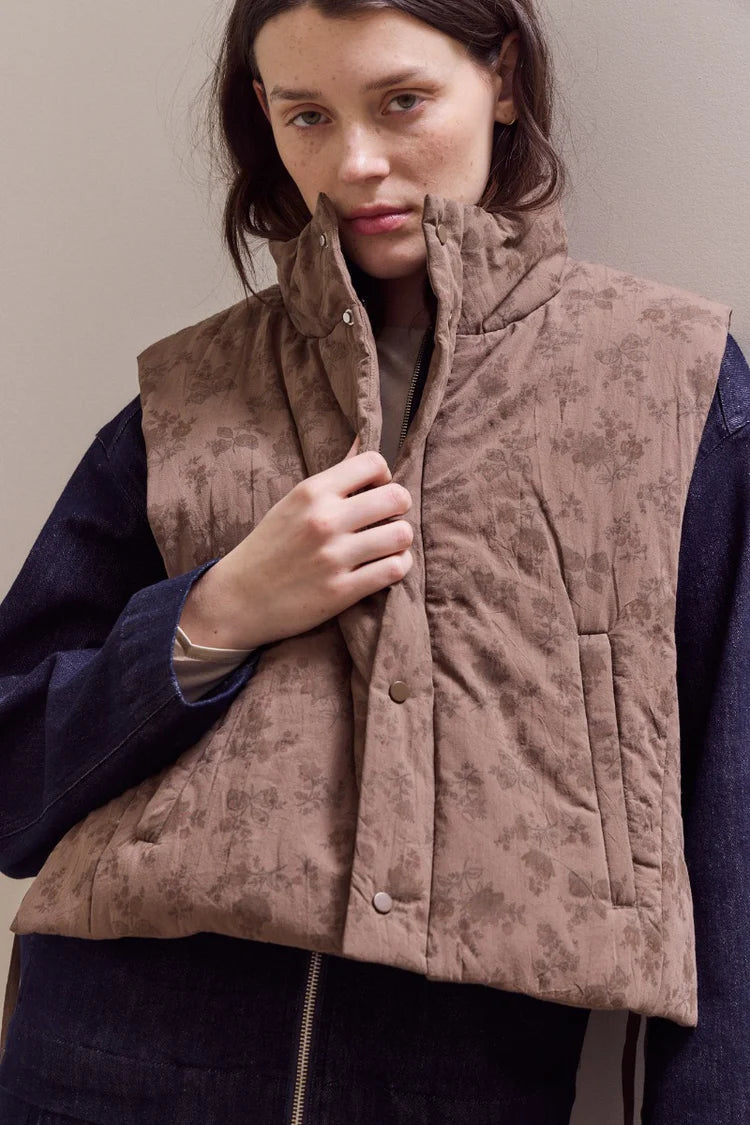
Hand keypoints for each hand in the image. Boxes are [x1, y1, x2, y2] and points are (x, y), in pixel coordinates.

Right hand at [178, 436, 412, 649]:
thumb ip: (336, 475)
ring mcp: (334, 556)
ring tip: (385, 545)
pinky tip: (384, 566)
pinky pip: (395, 569)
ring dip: (400, 540)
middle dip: (398, 508)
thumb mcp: (294, 503)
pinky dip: (398, 566)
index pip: (374, 463)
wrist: (237, 599)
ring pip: (402, 534)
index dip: (383, 477)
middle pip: (397, 497)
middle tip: (385, 520)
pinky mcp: (342, 591)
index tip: (374, 492)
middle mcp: (324, 520)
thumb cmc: (269, 547)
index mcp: (311, 492)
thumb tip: (364, 439)